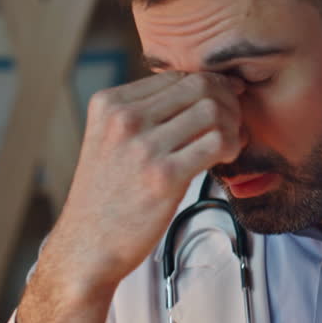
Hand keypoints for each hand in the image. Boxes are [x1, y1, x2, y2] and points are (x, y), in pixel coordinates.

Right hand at [42, 70, 245, 290]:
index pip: (176, 76)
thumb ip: (142, 113)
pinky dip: (232, 146)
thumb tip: (198, 90)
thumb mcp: (108, 140)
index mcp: (109, 103)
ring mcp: (143, 146)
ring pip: (212, 110)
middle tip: (234, 122)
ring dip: (232, 124)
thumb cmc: (107, 196)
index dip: (208, 86)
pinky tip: (226, 159)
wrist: (88, 246)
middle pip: (198, 85)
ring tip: (230, 143)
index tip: (222, 103)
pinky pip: (217, 142)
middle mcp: (124, 118)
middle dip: (226, 100)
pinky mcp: (164, 176)